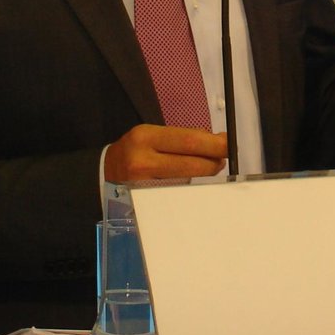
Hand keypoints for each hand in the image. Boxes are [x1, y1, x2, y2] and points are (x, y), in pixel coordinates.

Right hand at [104, 124, 227, 182]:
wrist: (104, 173)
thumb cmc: (134, 151)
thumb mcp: (152, 136)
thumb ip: (181, 138)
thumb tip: (215, 140)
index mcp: (145, 136)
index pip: (188, 140)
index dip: (213, 144)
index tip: (229, 143)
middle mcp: (142, 159)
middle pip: (190, 161)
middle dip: (214, 159)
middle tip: (227, 156)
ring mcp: (144, 183)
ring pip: (186, 179)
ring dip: (206, 171)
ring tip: (214, 165)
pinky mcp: (147, 199)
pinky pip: (177, 191)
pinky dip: (192, 184)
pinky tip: (198, 179)